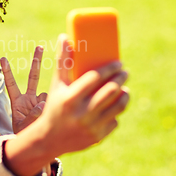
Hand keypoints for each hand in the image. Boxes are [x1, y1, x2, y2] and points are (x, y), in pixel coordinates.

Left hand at [1, 46, 47, 133]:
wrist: (34, 145)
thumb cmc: (24, 136)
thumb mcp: (22, 127)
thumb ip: (31, 116)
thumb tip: (42, 103)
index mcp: (17, 102)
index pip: (11, 84)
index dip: (7, 72)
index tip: (3, 58)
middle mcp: (29, 99)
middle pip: (34, 76)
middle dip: (37, 61)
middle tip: (39, 47)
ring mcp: (40, 102)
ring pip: (46, 95)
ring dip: (45, 104)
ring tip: (40, 118)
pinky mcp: (50, 107)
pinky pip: (52, 103)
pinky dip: (51, 108)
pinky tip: (49, 116)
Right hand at [38, 34, 129, 155]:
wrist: (50, 138)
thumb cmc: (55, 105)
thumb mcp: (57, 85)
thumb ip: (62, 62)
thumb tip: (64, 37)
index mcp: (70, 98)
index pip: (95, 78)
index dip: (109, 69)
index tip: (118, 63)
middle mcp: (81, 113)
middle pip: (110, 91)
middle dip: (121, 79)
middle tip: (124, 72)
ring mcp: (91, 126)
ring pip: (117, 106)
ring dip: (124, 95)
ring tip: (124, 88)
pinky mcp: (98, 137)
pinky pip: (114, 120)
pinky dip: (116, 111)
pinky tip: (115, 105)